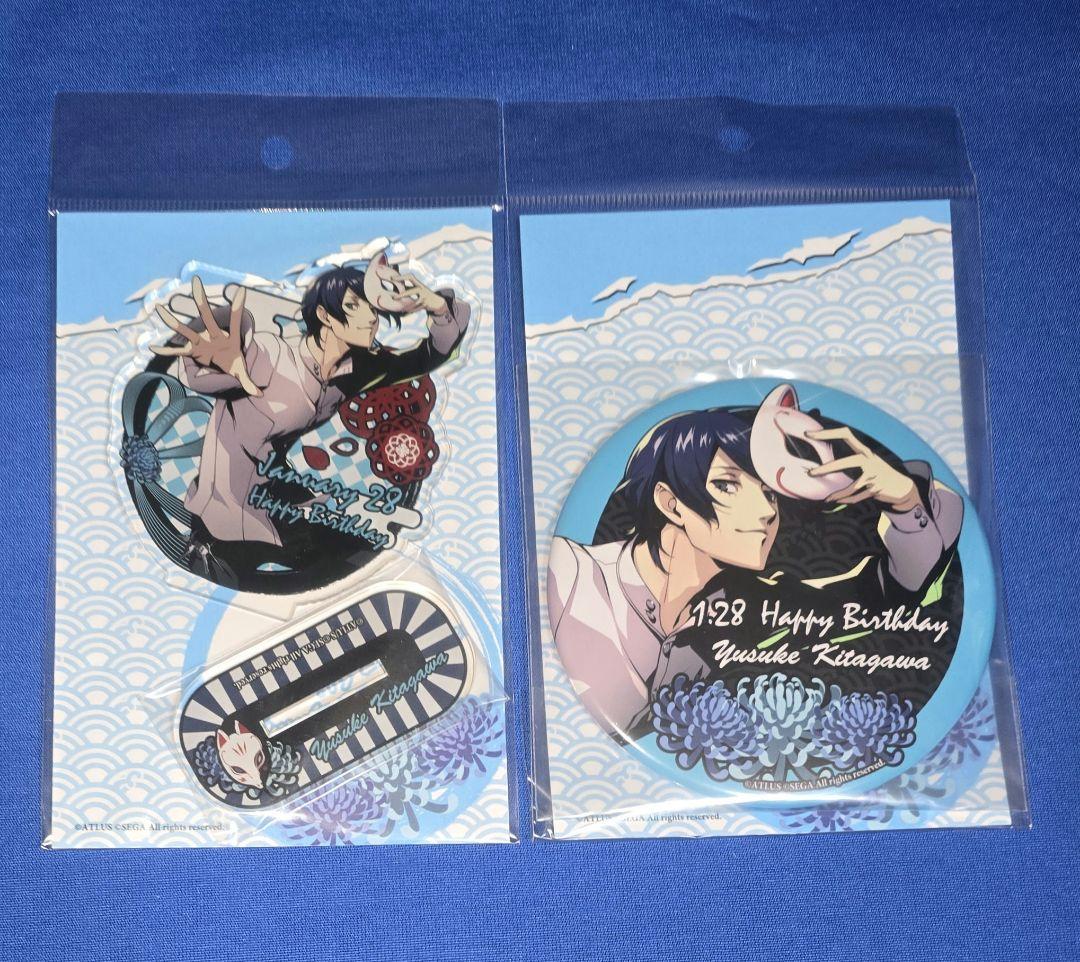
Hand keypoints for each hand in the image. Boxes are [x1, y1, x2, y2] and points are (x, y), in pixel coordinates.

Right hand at [150, 276, 262, 397]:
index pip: (235, 321)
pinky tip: (152, 348)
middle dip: (201, 300)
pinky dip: (166, 351)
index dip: (238, 307)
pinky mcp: (193, 352)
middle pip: (207, 316)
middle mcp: (213, 336)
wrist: (226, 367)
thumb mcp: (243, 374)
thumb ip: (249, 383)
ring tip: (159, 309)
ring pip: (186, 330)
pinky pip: (178, 352)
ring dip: (173, 321)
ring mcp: (202, 342)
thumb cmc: (235, 365)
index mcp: (230, 339)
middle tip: (196, 281)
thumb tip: (259, 394)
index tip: (242, 291)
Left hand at [397, 275, 447, 315]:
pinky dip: (410, 311)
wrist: (437, 301)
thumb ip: (407, 287)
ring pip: (413, 303)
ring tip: (400, 308)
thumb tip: (395, 286)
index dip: (401, 277)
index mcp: (419, 283)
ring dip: (406, 306)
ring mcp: (424, 297)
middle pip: (411, 292)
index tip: (392, 278)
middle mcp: (422, 289)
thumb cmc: (423, 294)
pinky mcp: (426, 304)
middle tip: (394, 297)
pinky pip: (416, 309)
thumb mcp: (417, 289)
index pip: (410, 277)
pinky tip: (404, 312)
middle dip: (402, 295)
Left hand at [805, 426, 920, 511]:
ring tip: (827, 499)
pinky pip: (857, 496)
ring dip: (838, 494)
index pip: (845, 434)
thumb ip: (850, 460)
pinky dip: (846, 500)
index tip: (809, 434)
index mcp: (864, 450)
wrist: (902, 487)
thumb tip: (826, 463)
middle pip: (847, 462)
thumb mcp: (867, 462)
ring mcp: (875, 474)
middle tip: (811, 473)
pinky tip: (836, 501)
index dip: (827, 433)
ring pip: (852, 486)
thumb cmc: (877, 473)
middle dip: (828, 468)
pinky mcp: (876, 489)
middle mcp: (870, 459)